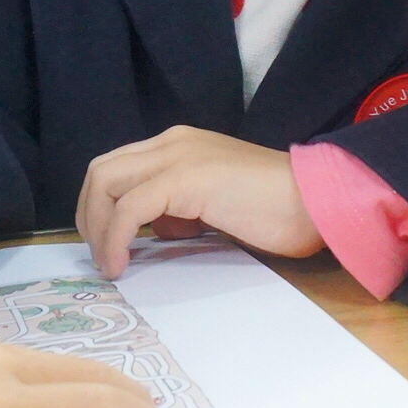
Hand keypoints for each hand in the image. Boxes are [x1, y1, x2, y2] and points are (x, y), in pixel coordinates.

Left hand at [77, 125, 319, 276]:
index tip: (108, 246)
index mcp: (179, 145)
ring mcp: (178, 155)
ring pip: (106, 182)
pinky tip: (123, 265)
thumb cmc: (279, 209)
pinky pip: (130, 208)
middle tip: (101, 256)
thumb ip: (184, 209)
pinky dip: (116, 238)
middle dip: (89, 216)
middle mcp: (172, 142)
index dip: (100, 207)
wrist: (318, 201)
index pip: (116, 167)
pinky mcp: (186, 178)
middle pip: (101, 170)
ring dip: (98, 228)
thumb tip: (160, 229)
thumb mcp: (217, 205)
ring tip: (110, 264)